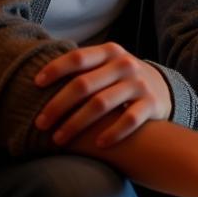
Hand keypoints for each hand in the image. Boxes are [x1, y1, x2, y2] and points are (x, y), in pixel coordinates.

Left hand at [34, 42, 172, 147]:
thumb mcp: (106, 65)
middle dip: (58, 105)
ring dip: (76, 124)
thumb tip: (35, 80)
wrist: (162, 87)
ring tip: (58, 140)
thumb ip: (81, 68)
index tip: (35, 84)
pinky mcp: (151, 103)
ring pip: (102, 104)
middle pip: (84, 85)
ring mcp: (139, 84)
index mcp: (110, 52)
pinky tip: (98, 144)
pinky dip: (113, 133)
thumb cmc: (119, 79)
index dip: (55, 69)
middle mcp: (125, 65)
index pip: (78, 57)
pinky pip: (129, 120)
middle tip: (40, 123)